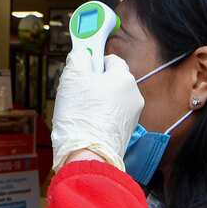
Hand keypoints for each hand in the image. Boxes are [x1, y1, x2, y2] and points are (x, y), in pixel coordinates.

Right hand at [50, 50, 142, 171]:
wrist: (88, 154)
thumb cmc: (81, 115)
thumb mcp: (72, 76)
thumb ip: (78, 58)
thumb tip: (81, 52)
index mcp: (124, 78)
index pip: (111, 59)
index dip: (94, 62)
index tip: (81, 68)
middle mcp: (133, 95)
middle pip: (111, 81)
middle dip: (94, 84)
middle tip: (76, 92)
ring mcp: (132, 116)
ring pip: (111, 100)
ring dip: (96, 102)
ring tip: (79, 112)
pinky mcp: (126, 133)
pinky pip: (112, 117)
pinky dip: (100, 118)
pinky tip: (86, 125)